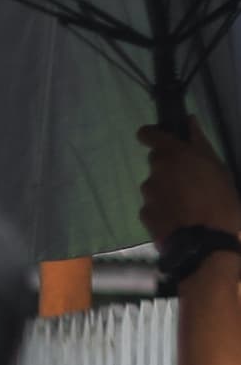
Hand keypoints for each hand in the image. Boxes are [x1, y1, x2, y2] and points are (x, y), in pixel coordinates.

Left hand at [141, 127, 240, 243]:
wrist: (205, 243)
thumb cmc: (220, 201)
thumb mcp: (218, 168)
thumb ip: (199, 143)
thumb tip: (189, 121)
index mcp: (173, 155)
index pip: (149, 134)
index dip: (151, 134)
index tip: (158, 137)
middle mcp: (155, 172)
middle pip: (157, 162)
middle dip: (170, 167)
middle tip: (191, 181)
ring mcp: (147, 195)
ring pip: (156, 185)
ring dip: (167, 190)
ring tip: (189, 205)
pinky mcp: (144, 214)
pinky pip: (153, 206)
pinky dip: (163, 209)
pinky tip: (180, 219)